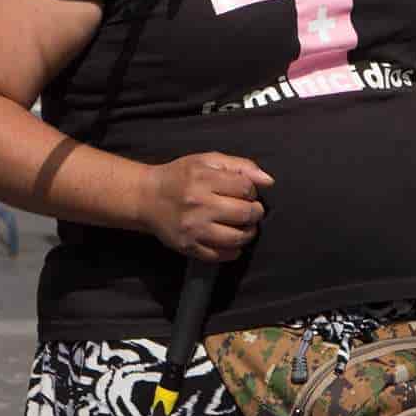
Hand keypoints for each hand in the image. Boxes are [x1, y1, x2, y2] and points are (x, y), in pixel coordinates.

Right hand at [141, 152, 272, 262]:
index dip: (251, 190)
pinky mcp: (188, 246)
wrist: (146, 197)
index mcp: (203, 179)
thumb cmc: (179, 176)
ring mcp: (193, 228)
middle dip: (254, 212)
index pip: (246, 188)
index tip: (244, 192)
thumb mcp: (206, 160)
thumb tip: (269, 181)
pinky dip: (233, 250)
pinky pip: (221, 255)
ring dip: (248, 233)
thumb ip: (239, 166)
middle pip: (246, 213)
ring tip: (243, 227)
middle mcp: (199, 204)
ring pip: (237, 238)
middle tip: (249, 210)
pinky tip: (230, 241)